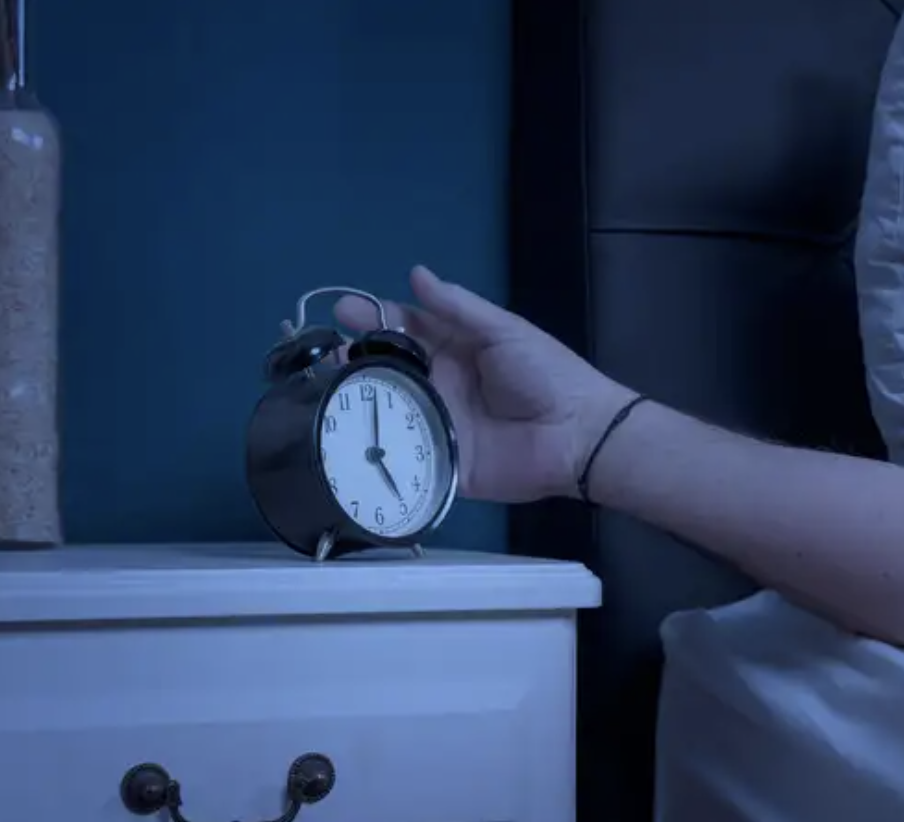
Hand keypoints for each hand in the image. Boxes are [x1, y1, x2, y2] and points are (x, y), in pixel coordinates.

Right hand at [336, 266, 635, 502]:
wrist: (578, 434)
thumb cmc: (546, 375)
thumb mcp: (503, 332)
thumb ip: (459, 308)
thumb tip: (416, 274)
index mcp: (455, 351)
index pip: (405, 330)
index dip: (375, 319)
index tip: (343, 312)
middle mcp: (440, 386)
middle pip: (388, 371)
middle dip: (355, 361)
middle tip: (326, 356)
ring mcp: (438, 425)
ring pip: (388, 414)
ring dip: (357, 403)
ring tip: (325, 392)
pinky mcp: (442, 464)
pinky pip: (405, 458)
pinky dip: (377, 452)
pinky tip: (346, 444)